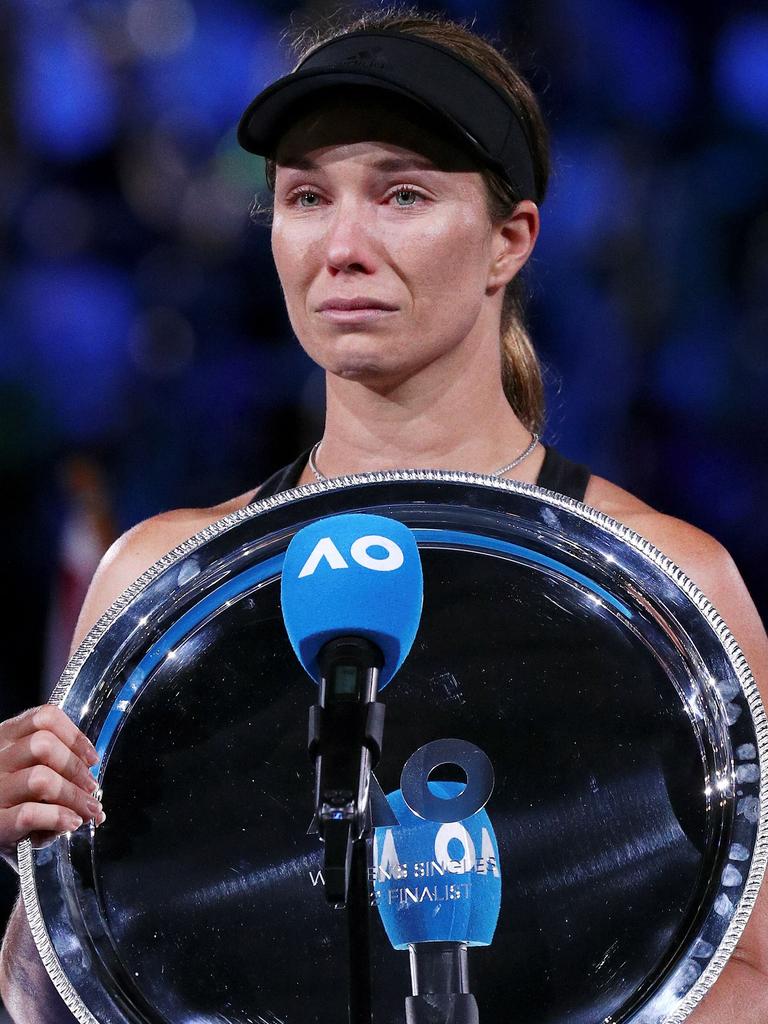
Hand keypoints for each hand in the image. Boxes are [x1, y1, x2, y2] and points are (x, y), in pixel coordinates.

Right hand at [0, 706, 103, 868]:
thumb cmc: (13, 800)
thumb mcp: (27, 772)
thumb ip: (55, 765)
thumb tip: (93, 781)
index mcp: (7, 739)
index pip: (45, 718)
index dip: (75, 736)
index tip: (91, 758)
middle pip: (43, 745)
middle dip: (75, 766)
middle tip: (90, 786)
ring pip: (39, 778)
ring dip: (72, 795)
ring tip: (87, 809)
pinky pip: (29, 814)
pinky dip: (58, 817)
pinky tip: (71, 822)